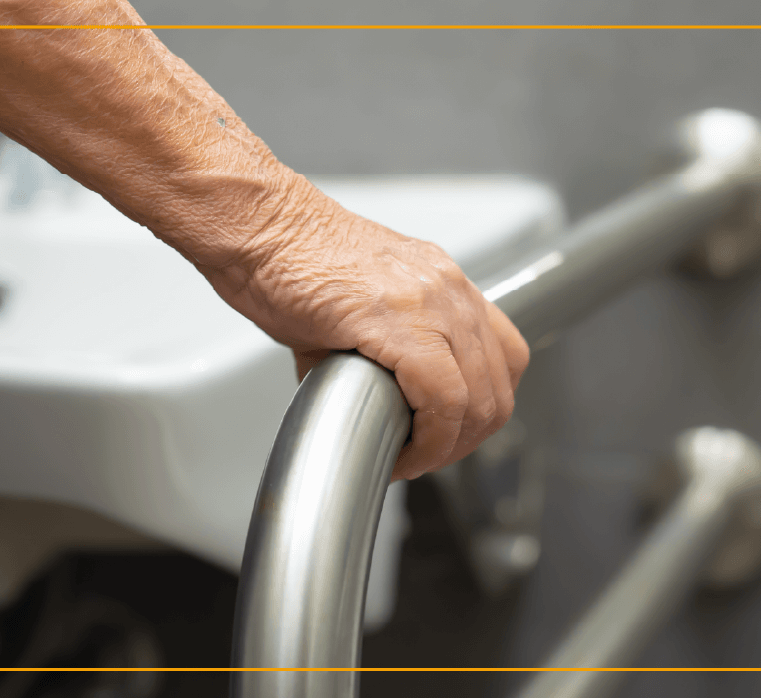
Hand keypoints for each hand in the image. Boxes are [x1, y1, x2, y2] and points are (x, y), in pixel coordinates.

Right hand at [200, 177, 529, 480]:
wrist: (257, 226)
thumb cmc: (287, 258)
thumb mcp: (355, 305)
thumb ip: (378, 349)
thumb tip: (367, 401)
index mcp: (443, 282)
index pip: (503, 356)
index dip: (480, 410)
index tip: (443, 436)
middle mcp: (448, 288)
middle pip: (498, 387)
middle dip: (463, 440)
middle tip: (423, 456)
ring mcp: (431, 300)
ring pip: (478, 400)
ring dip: (447, 447)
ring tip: (409, 457)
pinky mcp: (399, 321)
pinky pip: (443, 399)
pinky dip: (428, 441)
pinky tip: (397, 450)